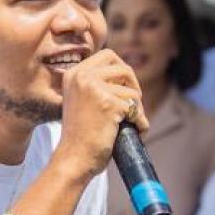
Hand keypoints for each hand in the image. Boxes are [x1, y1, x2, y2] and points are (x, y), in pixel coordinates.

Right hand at [52, 48, 147, 182]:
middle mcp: (82, 76)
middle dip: (134, 86)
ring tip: (130, 123)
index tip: (125, 89)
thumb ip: (95, 84)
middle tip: (133, 105)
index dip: (122, 71)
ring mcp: (94, 89)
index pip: (108, 56)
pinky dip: (140, 122)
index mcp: (74, 73)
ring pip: (132, 92)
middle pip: (124, 68)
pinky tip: (135, 131)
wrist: (73, 159)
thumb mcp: (81, 100)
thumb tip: (127, 74)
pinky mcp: (108, 104)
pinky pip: (135, 109)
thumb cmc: (80, 135)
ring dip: (137, 109)